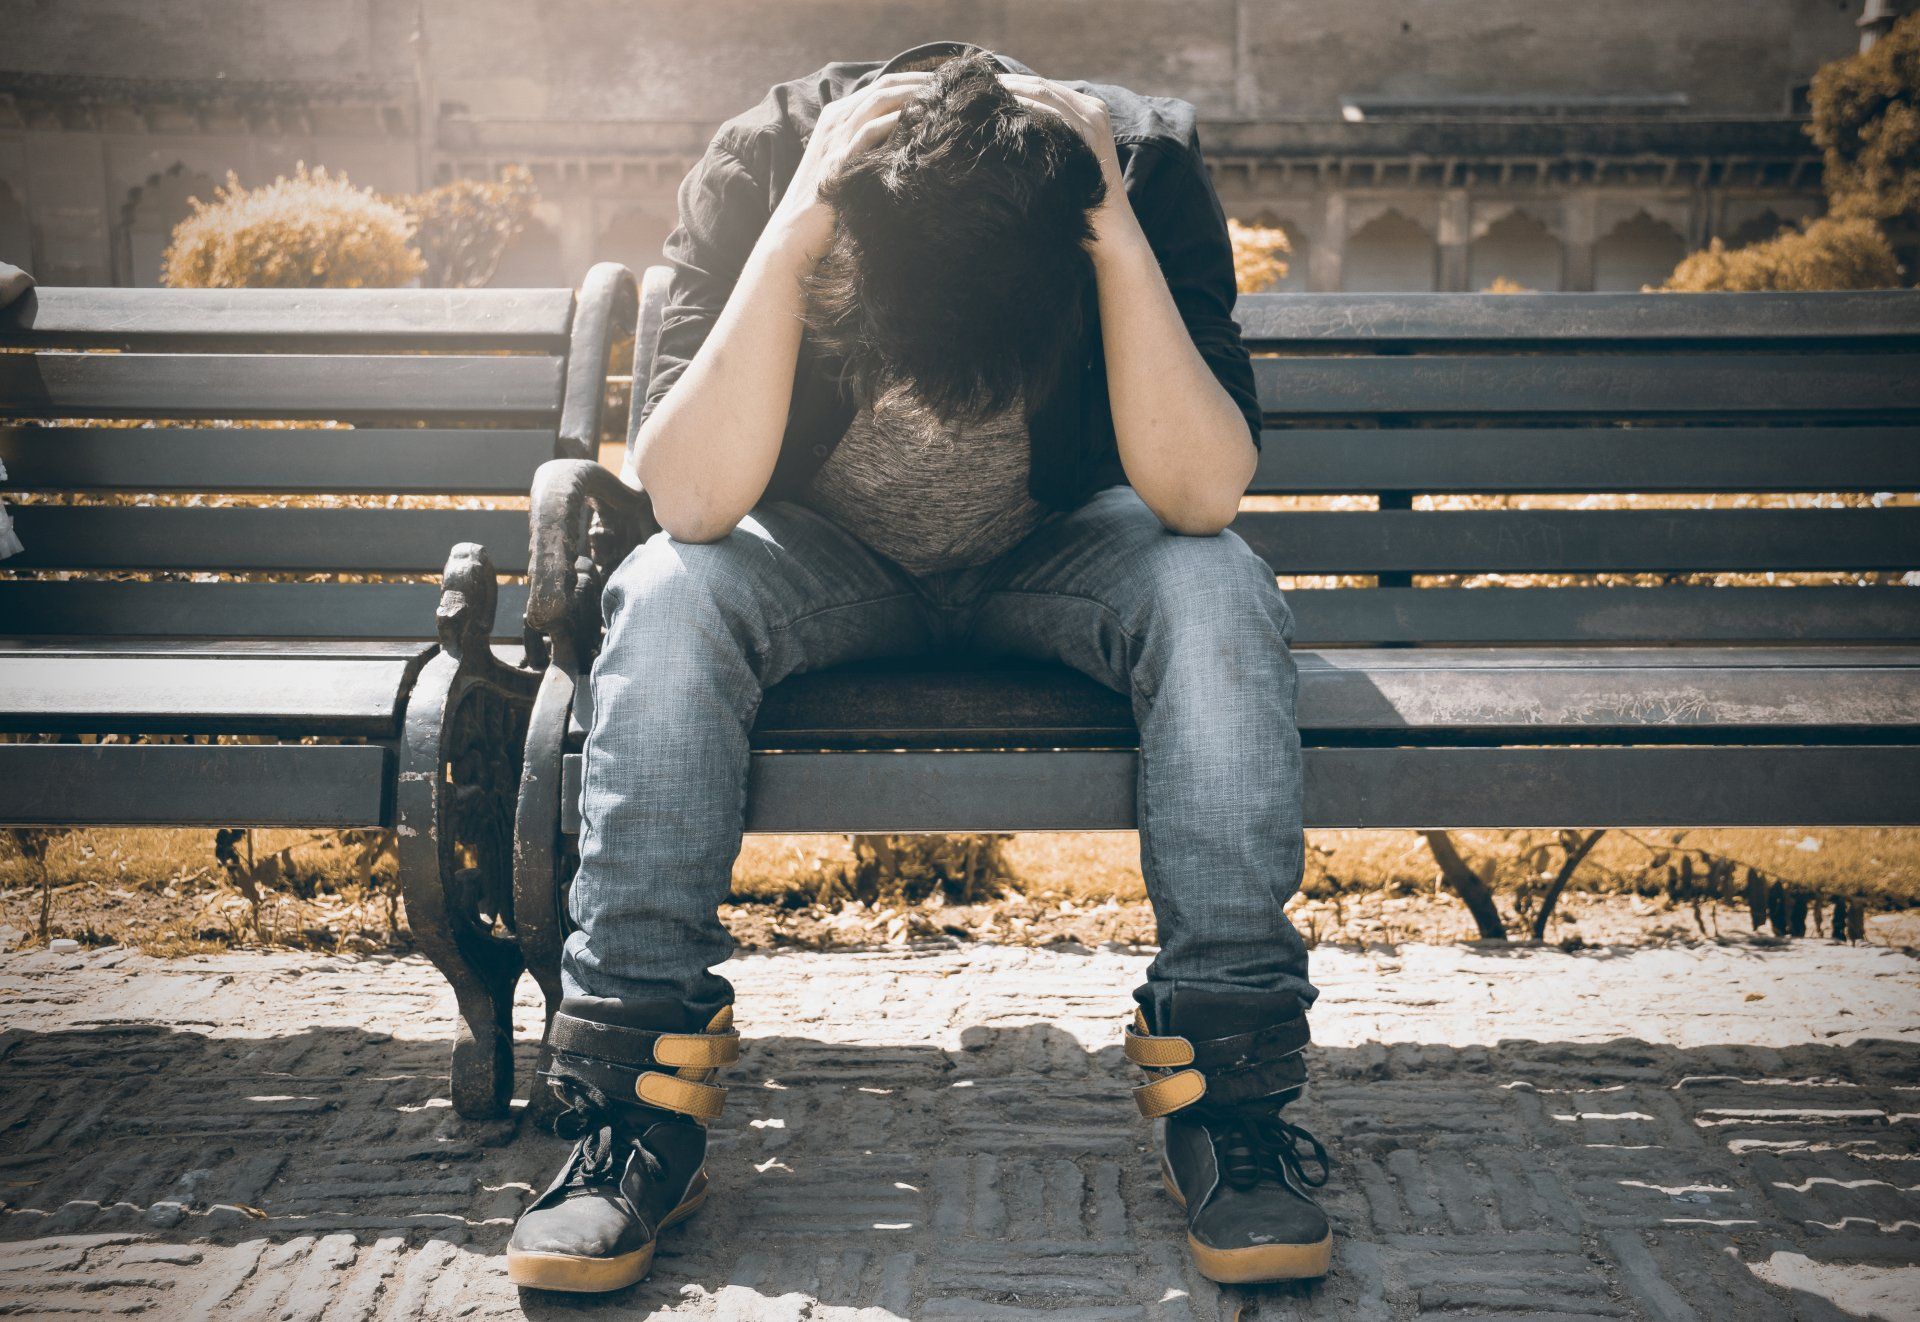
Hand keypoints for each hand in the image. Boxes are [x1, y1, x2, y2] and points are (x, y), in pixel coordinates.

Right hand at [768, 72, 933, 262]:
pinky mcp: (837, 161)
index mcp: (839, 118)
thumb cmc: (831, 203)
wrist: (797, 233)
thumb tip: (913, 141)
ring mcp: (835, 139)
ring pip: (878, 102)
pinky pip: (869, 132)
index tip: (946, 86)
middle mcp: (836, 121)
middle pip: (883, 87)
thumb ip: (875, 148)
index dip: (916, 81)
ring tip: (942, 100)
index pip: (882, 86)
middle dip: (920, 83)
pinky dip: (896, 123)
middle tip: (952, 87)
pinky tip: (920, 123)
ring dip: (913, 97)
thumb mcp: (854, 166)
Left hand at [994, 74, 1137, 252]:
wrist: (1112, 227)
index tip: (983, 87)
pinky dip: (1025, 109)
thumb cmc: (1081, 196)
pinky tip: (1001, 114)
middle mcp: (1094, 109)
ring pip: (1044, 93)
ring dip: (1011, 92)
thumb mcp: (1067, 156)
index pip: (1044, 87)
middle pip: (1041, 85)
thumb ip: (1049, 134)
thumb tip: (1008, 123)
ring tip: (981, 97)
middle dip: (1007, 84)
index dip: (1012, 84)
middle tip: (974, 88)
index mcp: (1089, 109)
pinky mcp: (1090, 135)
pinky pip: (1051, 113)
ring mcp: (1093, 121)